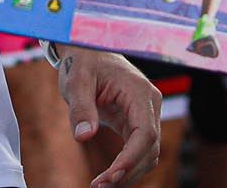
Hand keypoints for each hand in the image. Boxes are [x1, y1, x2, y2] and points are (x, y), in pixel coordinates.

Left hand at [51, 46, 161, 187]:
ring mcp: (146, 113)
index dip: (131, 159)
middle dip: (127, 172)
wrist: (88, 51)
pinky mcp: (137, 122)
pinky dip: (127, 166)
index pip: (145, 133)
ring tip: (100, 185)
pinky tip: (108, 177)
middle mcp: (149, 103)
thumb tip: (83, 137)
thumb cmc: (83, 63)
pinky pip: (139, 150)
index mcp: (138, 91)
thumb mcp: (76, 81)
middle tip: (99, 187)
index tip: (110, 177)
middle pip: (150, 148)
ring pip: (148, 153)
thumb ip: (81, 108)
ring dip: (128, 173)